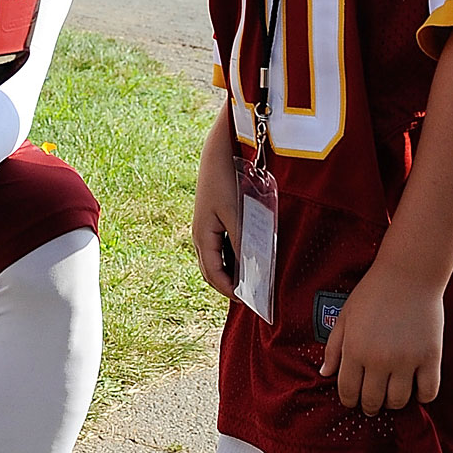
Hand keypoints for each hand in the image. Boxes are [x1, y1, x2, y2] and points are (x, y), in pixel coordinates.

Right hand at [191, 110, 239, 297]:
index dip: (229, 291)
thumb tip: (249, 271)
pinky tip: (249, 255)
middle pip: (212, 270)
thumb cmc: (226, 182)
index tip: (248, 301)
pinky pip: (222, 245)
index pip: (213, 274)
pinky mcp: (215, 217)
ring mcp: (206, 226)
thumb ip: (242, 244)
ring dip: (232, 271)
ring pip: (217, 258)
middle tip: (251, 296)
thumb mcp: (237, 216)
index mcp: (201, 237)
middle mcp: (201, 235)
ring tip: (252, 279)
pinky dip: (233, 256)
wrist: (219, 150)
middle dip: (229, 285)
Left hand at [320, 259, 442, 413]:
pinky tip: (416, 388)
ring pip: (399, 401)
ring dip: (393, 403)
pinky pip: (428, 392)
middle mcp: (379, 360)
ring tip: (391, 395)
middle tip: (371, 403)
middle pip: (373, 401)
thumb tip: (325, 374)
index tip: (352, 400)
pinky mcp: (431, 358)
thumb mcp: (345, 317)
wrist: (408, 275)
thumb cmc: (373, 293)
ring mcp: (407, 361)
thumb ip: (333, 348)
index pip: (348, 392)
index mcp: (355, 350)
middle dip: (369, 406)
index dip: (349, 400)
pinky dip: (422, 397)